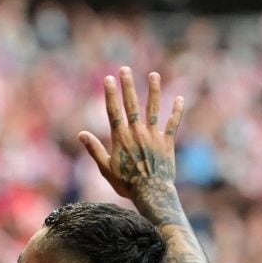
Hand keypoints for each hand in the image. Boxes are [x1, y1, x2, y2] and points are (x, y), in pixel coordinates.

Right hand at [78, 66, 183, 200]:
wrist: (151, 193)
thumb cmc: (126, 184)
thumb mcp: (105, 168)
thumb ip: (95, 150)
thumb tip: (81, 134)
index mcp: (120, 138)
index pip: (114, 111)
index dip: (111, 94)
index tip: (109, 79)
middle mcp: (137, 132)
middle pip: (132, 104)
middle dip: (128, 86)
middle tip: (125, 69)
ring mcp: (153, 136)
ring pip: (153, 109)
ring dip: (154, 91)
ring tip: (154, 75)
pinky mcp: (167, 142)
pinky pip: (172, 124)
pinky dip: (176, 112)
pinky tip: (180, 99)